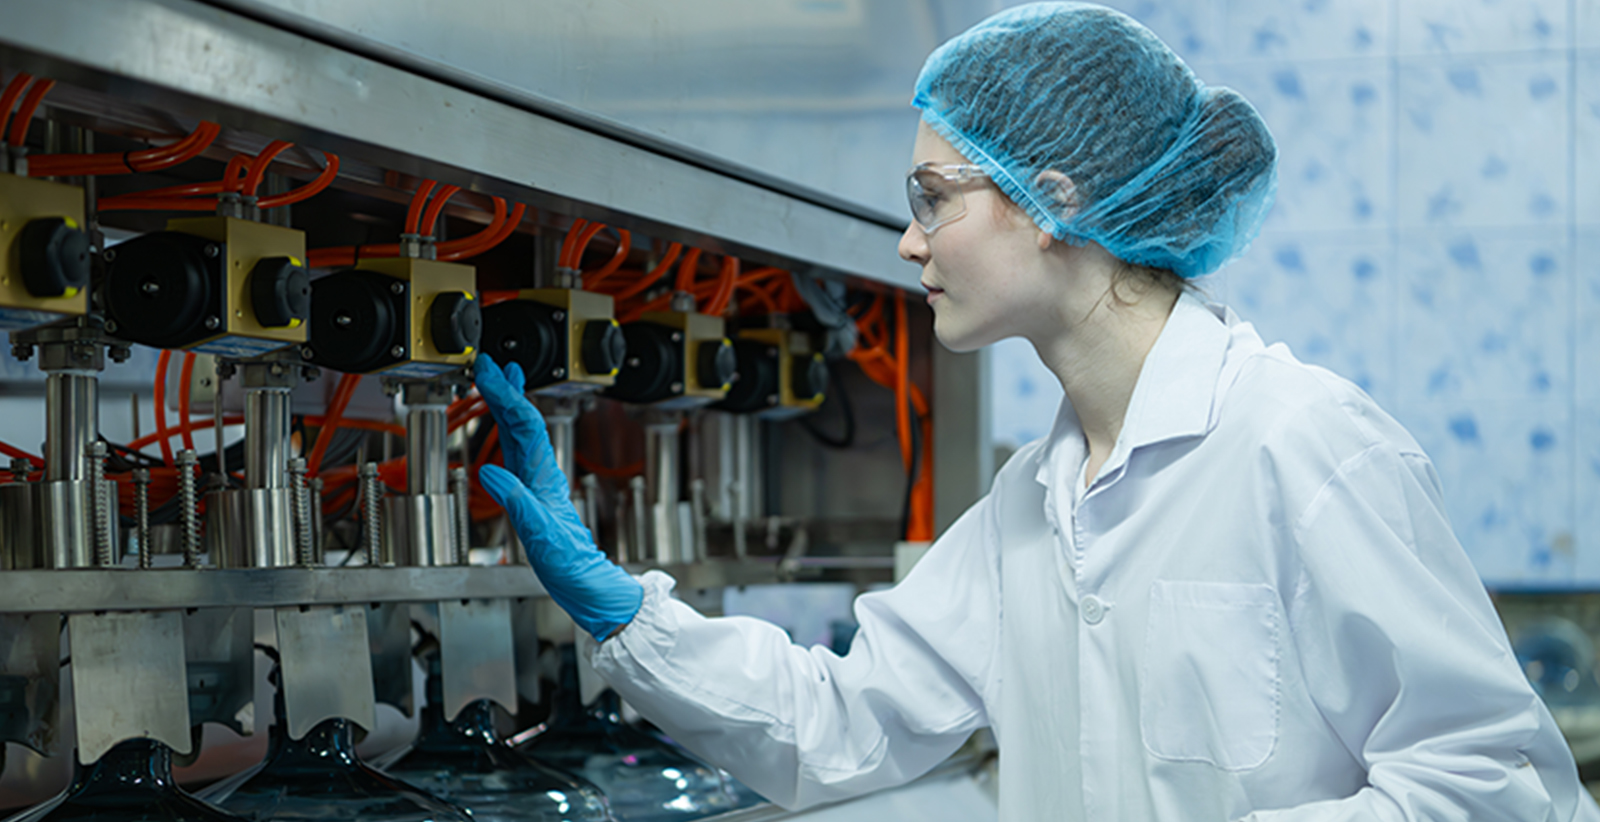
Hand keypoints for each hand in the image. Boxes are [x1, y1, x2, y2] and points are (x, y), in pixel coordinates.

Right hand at [474, 355, 640, 639]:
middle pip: (522, 422)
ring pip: (521, 434)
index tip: (489, 372)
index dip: (506, 396)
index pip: (525, 426)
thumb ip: (516, 502)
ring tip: (500, 378)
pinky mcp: (534, 495)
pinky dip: (508, 432)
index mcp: (544, 480)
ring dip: (509, 405)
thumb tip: (489, 471)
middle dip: (505, 391)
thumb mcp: (541, 536)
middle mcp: (542, 476)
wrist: (587, 586)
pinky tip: (504, 426)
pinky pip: (518, 453)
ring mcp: (538, 484)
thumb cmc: (570, 566)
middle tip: (487, 363)